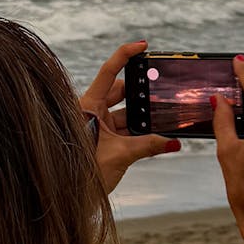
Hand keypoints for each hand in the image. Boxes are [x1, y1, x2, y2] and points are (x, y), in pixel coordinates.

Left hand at [80, 40, 180, 192]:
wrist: (69, 198)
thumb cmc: (84, 174)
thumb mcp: (120, 156)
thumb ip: (149, 146)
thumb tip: (174, 142)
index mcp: (88, 105)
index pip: (109, 71)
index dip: (125, 55)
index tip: (143, 45)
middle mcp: (90, 111)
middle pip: (120, 91)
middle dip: (141, 93)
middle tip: (160, 93)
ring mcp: (96, 125)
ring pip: (124, 113)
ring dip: (141, 118)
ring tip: (161, 121)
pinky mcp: (102, 140)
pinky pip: (123, 129)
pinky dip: (138, 132)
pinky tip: (155, 136)